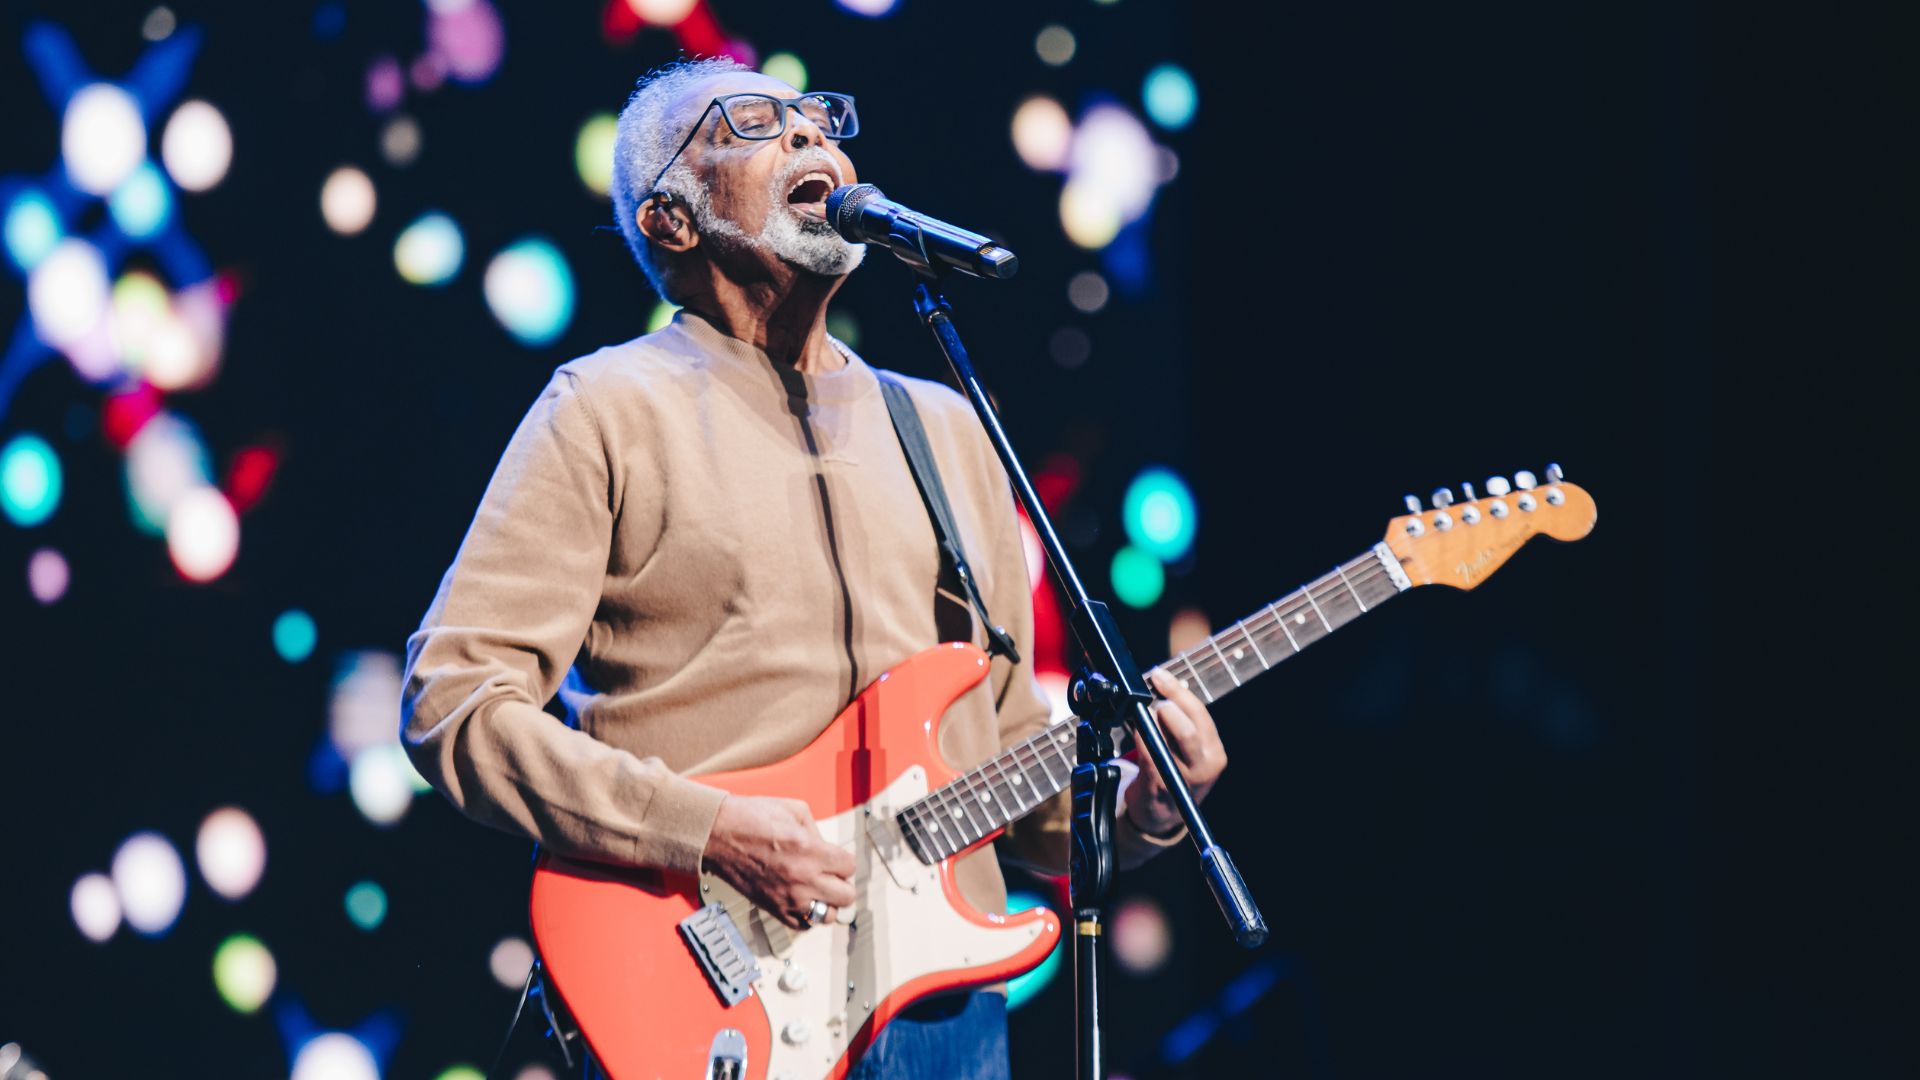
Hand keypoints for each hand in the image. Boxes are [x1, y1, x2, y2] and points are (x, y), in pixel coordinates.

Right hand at [702, 794, 856, 929]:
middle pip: (846, 896)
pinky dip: (807, 916)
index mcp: (811, 851)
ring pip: (828, 916)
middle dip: (841, 882)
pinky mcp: (774, 909)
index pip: (849, 866)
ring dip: (826, 902)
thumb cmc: (751, 818)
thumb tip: (827, 848)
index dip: (843, 859)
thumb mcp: (794, 809)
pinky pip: (803, 926)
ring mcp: (789, 898)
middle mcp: (803, 879)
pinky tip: (802, 900)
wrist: (718, 835)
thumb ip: (817, 831)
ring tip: (816, 889)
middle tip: (829, 874)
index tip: (834, 856)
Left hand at [1125, 669, 1228, 837]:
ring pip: (1165, 744)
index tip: (1159, 675)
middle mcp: (1204, 768)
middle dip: (1166, 707)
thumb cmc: (1174, 771)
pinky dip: (1139, 740)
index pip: (1200, 714)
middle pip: (1187, 730)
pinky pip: (1147, 759)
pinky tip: (1134, 730)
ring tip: (1141, 714)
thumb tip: (1163, 683)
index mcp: (1214, 752)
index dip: (1177, 691)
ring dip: (1149, 723)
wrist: (1162, 814)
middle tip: (1151, 699)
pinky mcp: (1158, 789)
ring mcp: (1181, 781)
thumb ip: (1182, 720)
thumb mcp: (1190, 748)